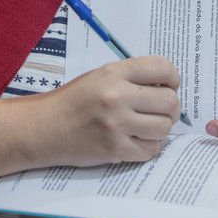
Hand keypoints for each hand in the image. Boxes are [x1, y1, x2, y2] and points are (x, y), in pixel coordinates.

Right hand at [41, 56, 181, 165]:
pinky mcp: (115, 149)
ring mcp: (116, 125)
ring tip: (146, 126)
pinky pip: (151, 150)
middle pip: (170, 102)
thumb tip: (169, 86)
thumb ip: (132, 78)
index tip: (169, 85)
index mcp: (114, 73)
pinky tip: (135, 140)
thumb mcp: (101, 76)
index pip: (162, 68)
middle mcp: (117, 96)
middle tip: (159, 111)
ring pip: (164, 127)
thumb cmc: (75, 100)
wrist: (45, 127)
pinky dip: (148, 147)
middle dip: (170, 108)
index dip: (173, 78)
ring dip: (160, 129)